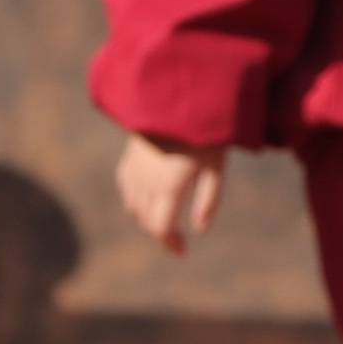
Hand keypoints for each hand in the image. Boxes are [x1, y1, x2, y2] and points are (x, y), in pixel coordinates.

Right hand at [114, 136, 225, 255]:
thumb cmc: (205, 128)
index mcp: (168, 185)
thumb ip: (209, 198)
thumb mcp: (216, 163)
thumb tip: (199, 230)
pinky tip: (149, 197)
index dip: (171, 243)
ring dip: (148, 218)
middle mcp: (145, 181)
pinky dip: (136, 200)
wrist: (177, 91)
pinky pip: (126, 188)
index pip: (161, 227)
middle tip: (178, 238)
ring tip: (166, 217)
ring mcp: (134, 168)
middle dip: (161, 232)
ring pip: (133, 206)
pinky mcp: (129, 156)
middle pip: (147, 220)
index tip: (183, 251)